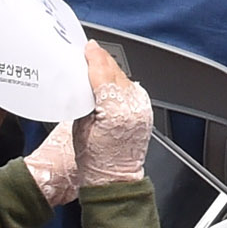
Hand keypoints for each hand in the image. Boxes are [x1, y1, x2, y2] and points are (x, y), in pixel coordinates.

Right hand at [74, 41, 153, 188]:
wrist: (115, 180)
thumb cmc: (95, 161)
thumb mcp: (80, 128)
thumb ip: (85, 101)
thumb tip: (85, 79)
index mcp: (115, 111)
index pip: (103, 75)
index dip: (94, 59)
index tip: (88, 47)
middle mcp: (133, 107)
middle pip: (116, 74)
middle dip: (103, 61)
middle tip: (90, 50)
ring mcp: (143, 109)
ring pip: (125, 79)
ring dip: (112, 70)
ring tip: (98, 63)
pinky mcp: (146, 112)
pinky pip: (133, 89)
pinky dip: (121, 82)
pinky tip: (111, 80)